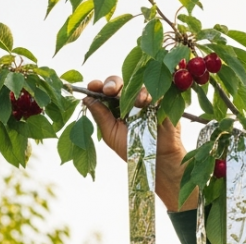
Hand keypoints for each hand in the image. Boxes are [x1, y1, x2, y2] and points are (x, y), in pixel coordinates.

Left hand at [83, 75, 196, 211]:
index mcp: (114, 107)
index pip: (104, 91)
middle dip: (112, 83)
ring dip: (133, 91)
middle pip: (118, 83)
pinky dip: (149, 94)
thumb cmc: (132, 149)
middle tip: (110, 90)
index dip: (98, 86)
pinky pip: (155, 91)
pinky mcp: (160, 101)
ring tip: (136, 103)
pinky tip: (146, 103)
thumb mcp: (111, 134)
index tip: (93, 86)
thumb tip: (85, 99)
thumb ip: (100, 116)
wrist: (156, 159)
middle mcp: (128, 101)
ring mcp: (145, 100)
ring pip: (137, 85)